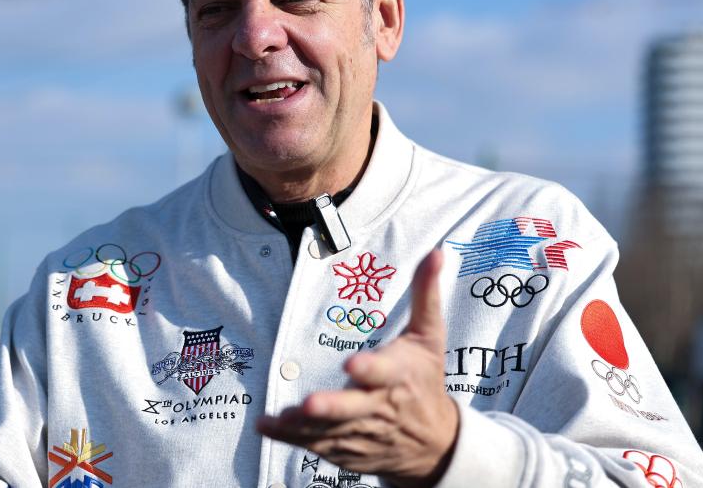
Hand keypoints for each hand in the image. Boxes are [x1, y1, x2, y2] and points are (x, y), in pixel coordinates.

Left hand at [257, 250, 458, 486]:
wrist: (435, 444)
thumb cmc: (426, 380)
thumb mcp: (430, 337)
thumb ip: (425, 295)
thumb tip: (436, 253)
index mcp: (398, 375)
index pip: (384, 372)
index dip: (369, 369)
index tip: (352, 364)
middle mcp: (380, 406)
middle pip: (354, 410)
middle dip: (332, 408)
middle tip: (308, 404)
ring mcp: (364, 433)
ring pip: (331, 431)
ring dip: (304, 426)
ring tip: (279, 417)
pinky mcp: (348, 450)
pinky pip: (318, 446)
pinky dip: (292, 439)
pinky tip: (266, 427)